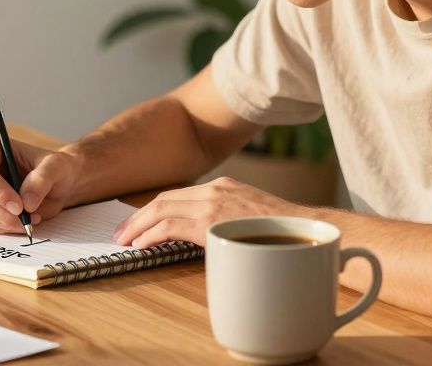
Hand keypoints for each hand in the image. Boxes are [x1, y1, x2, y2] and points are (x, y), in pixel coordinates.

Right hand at [0, 135, 81, 234]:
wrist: (55, 184)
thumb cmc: (54, 168)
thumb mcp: (56, 166)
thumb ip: (42, 178)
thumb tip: (27, 202)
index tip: (19, 207)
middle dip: (3, 213)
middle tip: (27, 218)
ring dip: (8, 222)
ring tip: (32, 217)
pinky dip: (7, 228)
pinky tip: (24, 220)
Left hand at [113, 177, 307, 248]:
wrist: (309, 232)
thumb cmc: (286, 232)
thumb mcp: (251, 219)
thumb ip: (227, 222)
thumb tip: (210, 240)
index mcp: (224, 186)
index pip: (178, 195)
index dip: (153, 210)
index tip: (138, 223)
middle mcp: (216, 188)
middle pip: (164, 199)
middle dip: (138, 217)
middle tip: (122, 233)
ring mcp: (214, 202)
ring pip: (162, 209)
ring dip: (138, 226)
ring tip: (124, 241)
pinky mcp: (212, 221)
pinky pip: (171, 226)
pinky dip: (151, 235)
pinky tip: (141, 245)